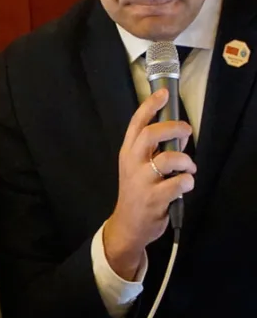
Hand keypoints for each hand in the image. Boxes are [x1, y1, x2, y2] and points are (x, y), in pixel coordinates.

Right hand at [104, 88, 195, 280]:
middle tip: (186, 131)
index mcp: (128, 152)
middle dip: (173, 128)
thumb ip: (150, 149)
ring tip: (189, 168)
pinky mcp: (154, 198)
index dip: (150, 106)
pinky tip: (184, 186)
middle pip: (151, 135)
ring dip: (186, 161)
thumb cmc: (136, 191)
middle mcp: (132, 163)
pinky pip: (179, 183)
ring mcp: (142, 181)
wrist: (129, 224)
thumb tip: (177, 132)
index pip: (137, 124)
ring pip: (169, 159)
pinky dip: (187, 182)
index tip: (163, 93)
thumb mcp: (135, 166)